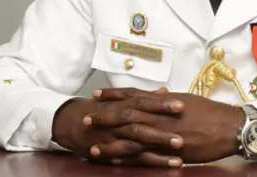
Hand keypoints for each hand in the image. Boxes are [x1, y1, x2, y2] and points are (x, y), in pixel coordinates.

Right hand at [51, 87, 185, 166]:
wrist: (73, 123)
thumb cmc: (102, 108)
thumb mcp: (121, 98)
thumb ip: (144, 95)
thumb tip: (164, 90)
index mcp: (124, 104)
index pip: (145, 102)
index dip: (162, 104)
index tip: (182, 105)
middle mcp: (120, 121)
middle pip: (142, 123)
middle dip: (162, 129)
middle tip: (183, 134)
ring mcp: (115, 138)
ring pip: (138, 144)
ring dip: (158, 149)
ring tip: (178, 154)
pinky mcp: (113, 153)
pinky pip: (132, 159)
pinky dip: (147, 162)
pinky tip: (165, 165)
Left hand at [93, 90, 245, 163]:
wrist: (228, 126)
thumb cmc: (211, 112)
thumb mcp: (187, 100)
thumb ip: (168, 99)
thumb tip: (157, 94)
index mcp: (163, 102)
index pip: (133, 96)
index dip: (114, 95)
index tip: (97, 94)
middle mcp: (160, 116)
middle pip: (126, 115)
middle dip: (105, 116)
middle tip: (86, 117)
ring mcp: (163, 134)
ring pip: (131, 138)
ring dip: (110, 142)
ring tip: (93, 146)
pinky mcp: (169, 151)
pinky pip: (144, 156)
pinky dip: (128, 159)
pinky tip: (115, 163)